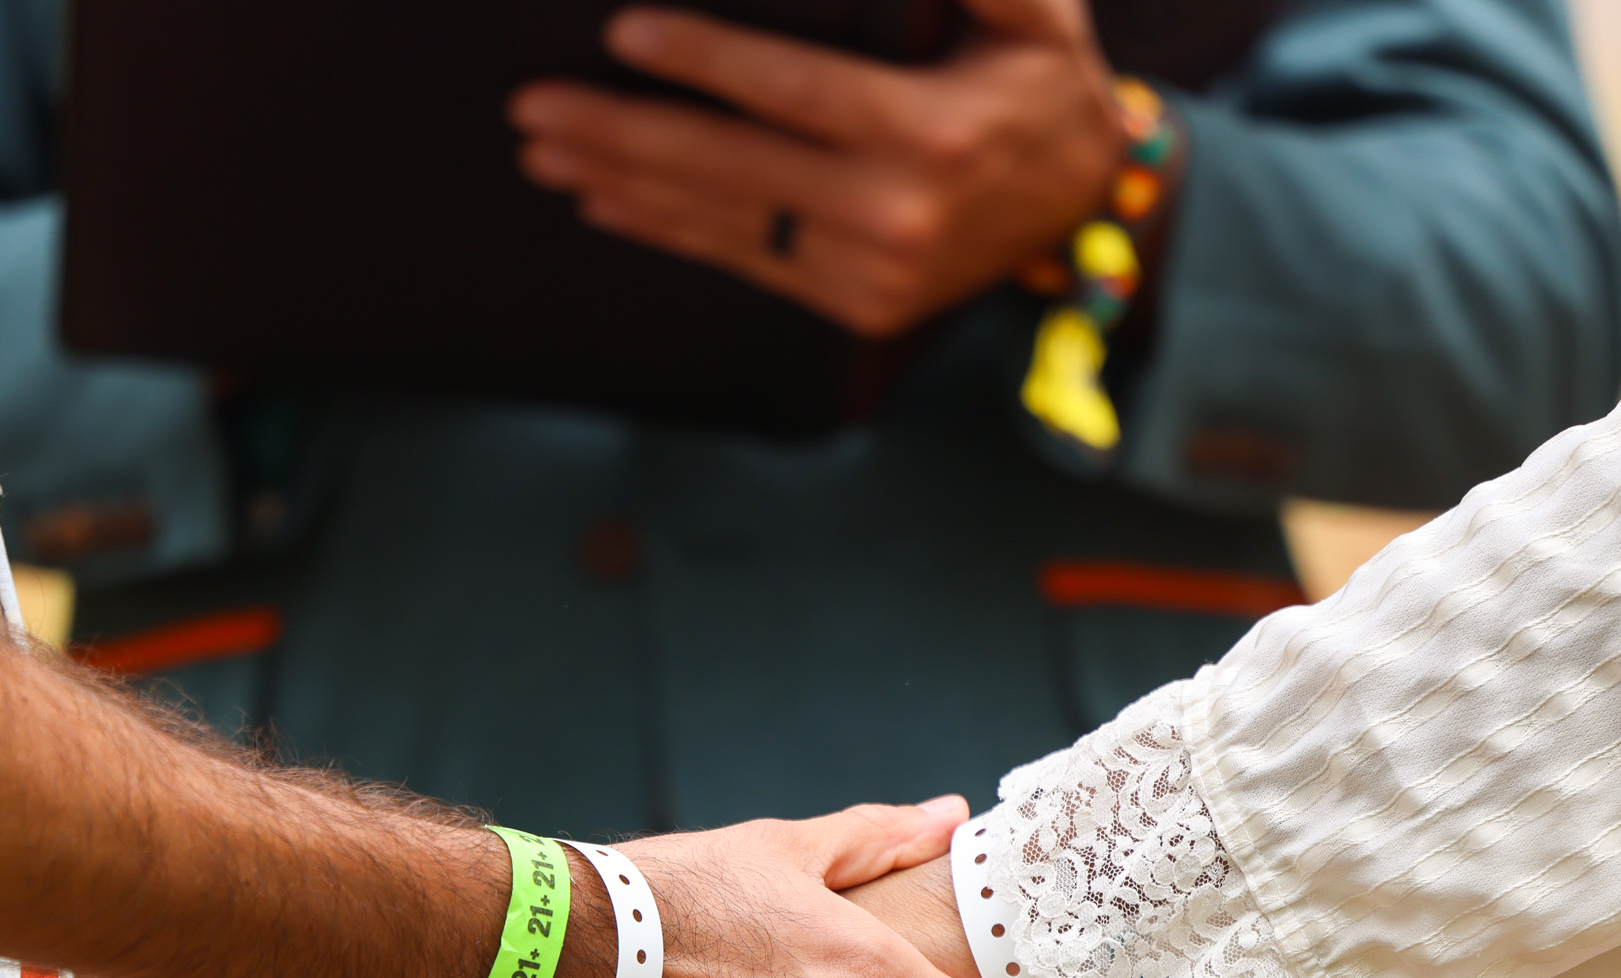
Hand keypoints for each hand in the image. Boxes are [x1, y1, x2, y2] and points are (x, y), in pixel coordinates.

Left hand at [511, 0, 1123, 336]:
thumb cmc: (1042, 81)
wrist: (1089, 205)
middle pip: (731, 168)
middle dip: (621, 132)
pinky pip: (743, 262)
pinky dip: (666, 231)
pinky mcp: (855, 304)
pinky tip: (603, 200)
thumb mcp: (1034, 7)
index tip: (625, 31)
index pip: (795, 91)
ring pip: (722, 222)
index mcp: (934, 134)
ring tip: (542, 150)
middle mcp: (895, 214)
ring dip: (621, 183)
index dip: (706, 60)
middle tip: (531, 105)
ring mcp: (871, 271)